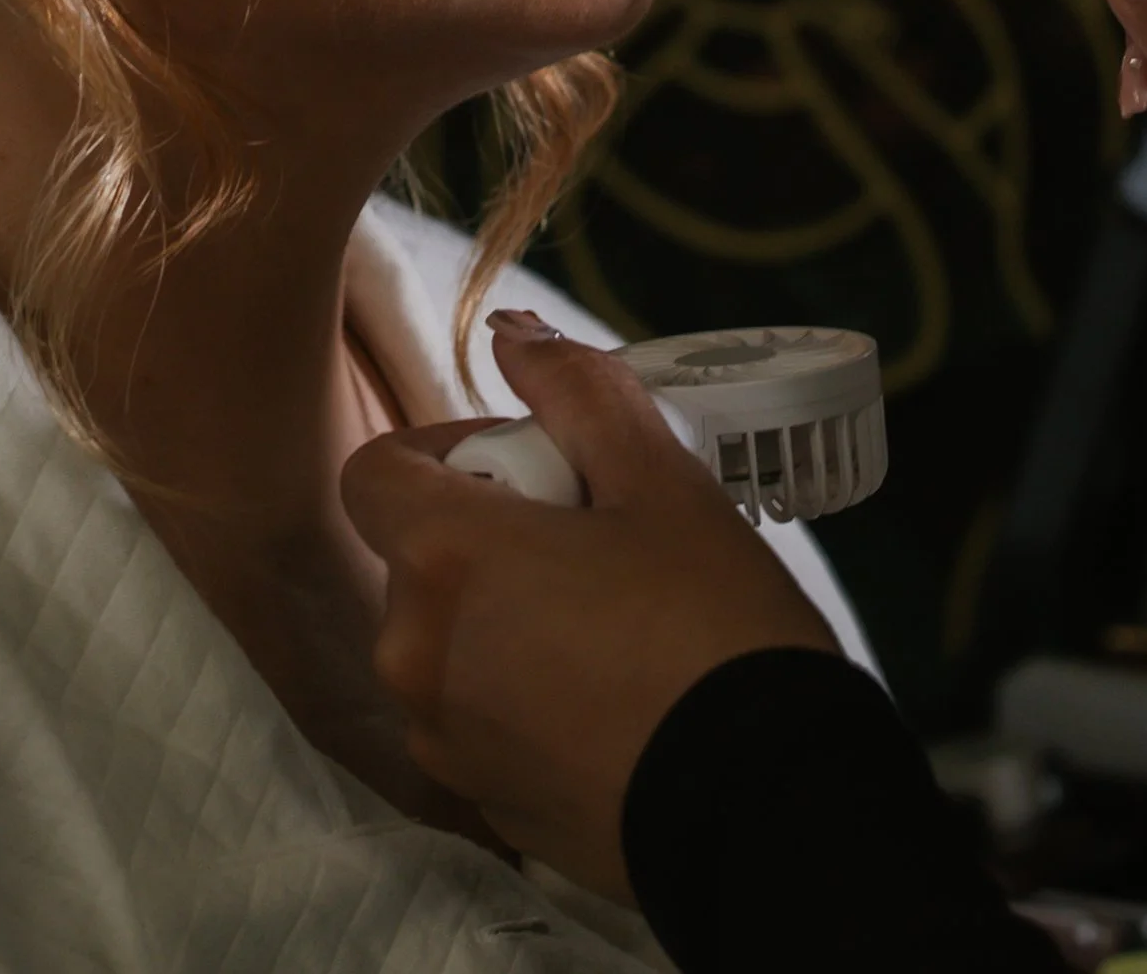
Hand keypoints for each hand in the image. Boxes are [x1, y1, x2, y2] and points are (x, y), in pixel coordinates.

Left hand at [340, 313, 836, 899]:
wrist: (770, 812)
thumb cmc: (713, 633)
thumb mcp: (661, 481)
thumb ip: (576, 391)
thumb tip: (513, 334)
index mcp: (444, 559)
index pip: (376, 473)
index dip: (443, 452)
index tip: (527, 465)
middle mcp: (415, 653)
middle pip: (421, 558)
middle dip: (494, 535)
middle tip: (599, 540)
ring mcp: (445, 741)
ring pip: (451, 642)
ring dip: (507, 618)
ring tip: (616, 625)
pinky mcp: (485, 808)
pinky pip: (481, 721)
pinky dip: (525, 698)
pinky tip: (615, 700)